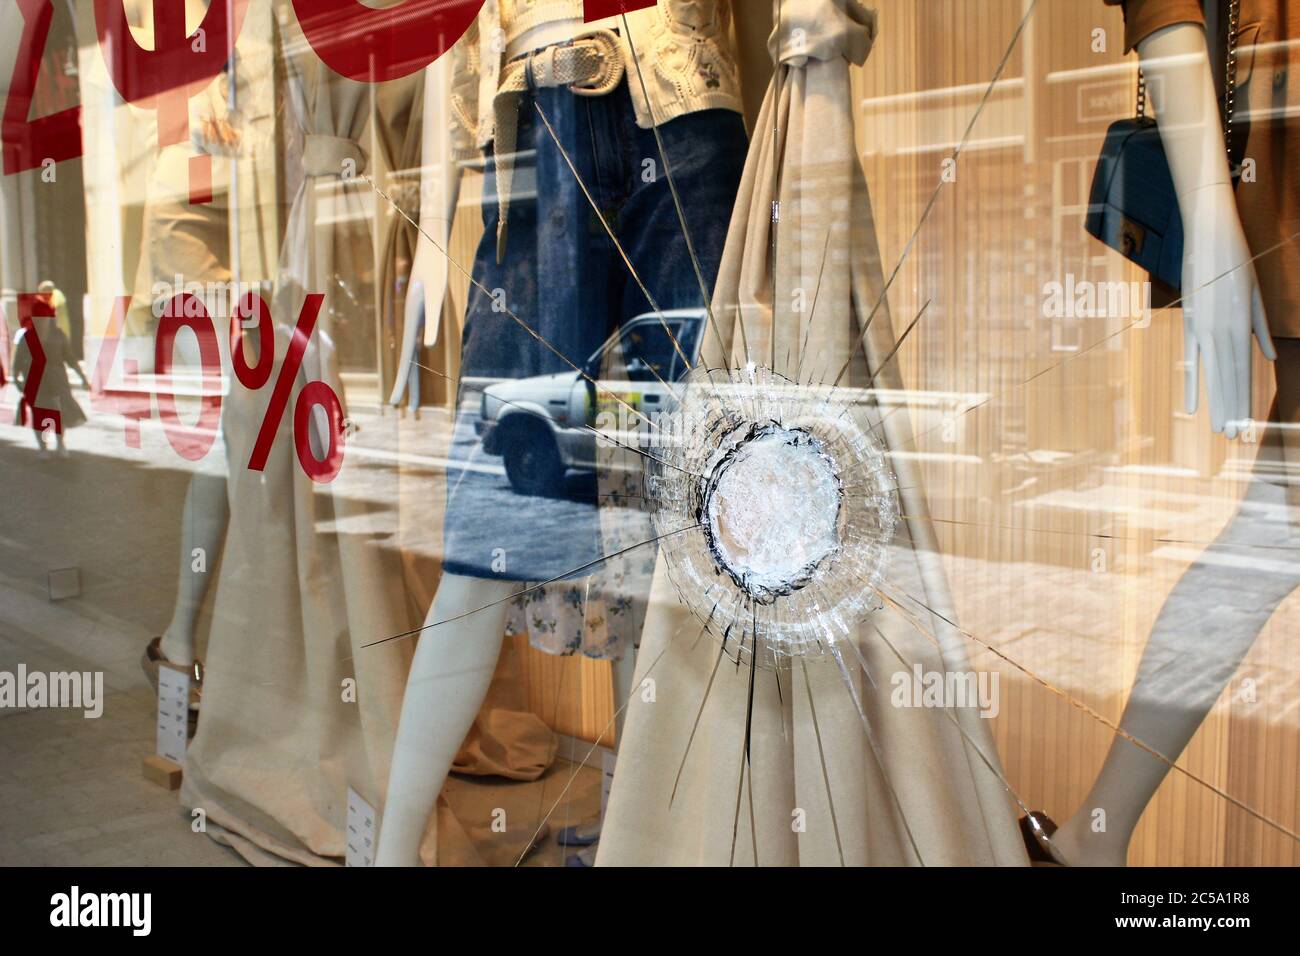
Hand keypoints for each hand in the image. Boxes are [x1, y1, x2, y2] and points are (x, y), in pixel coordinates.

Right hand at [1178, 184, 1274, 438]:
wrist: (1210, 233)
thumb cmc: (1236, 260)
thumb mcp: (1256, 292)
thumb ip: (1262, 328)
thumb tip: (1271, 360)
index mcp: (1244, 323)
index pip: (1246, 370)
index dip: (1246, 399)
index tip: (1247, 425)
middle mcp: (1224, 330)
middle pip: (1229, 377)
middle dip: (1232, 410)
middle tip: (1233, 438)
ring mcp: (1204, 328)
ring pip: (1212, 373)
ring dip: (1215, 403)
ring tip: (1218, 429)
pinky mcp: (1188, 322)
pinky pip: (1190, 360)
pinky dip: (1192, 384)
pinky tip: (1191, 406)